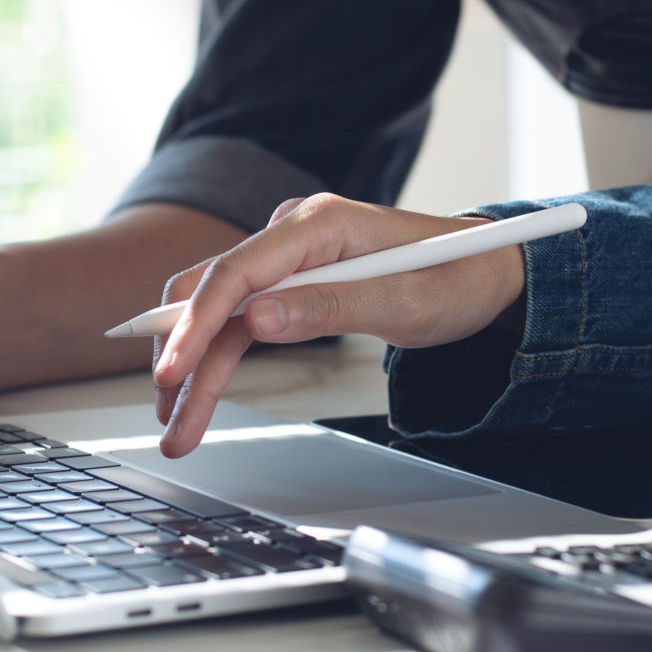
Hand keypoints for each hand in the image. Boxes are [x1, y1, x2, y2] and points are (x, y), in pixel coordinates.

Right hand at [150, 194, 528, 457]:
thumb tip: (257, 318)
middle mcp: (292, 232)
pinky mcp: (290, 280)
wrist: (483, 269)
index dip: (196, 324)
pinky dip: (218, 359)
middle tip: (168, 419)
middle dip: (185, 359)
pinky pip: (241, 319)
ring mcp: (288, 257)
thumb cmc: (452, 278)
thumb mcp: (401, 303)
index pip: (237, 271)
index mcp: (319, 222)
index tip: (173, 371)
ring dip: (197, 371)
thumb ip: (328, 307)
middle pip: (215, 295)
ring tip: (179, 428)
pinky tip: (199, 394)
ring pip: (221, 315)